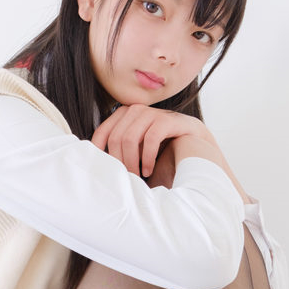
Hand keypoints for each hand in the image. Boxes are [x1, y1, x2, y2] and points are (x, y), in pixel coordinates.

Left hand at [91, 104, 210, 177]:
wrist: (193, 144)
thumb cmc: (161, 151)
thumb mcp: (137, 149)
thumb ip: (120, 151)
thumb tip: (96, 165)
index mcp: (124, 115)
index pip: (102, 133)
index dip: (99, 152)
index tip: (102, 170)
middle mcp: (135, 110)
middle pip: (115, 138)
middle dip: (119, 162)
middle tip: (126, 178)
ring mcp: (152, 113)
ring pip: (129, 139)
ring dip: (131, 162)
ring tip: (138, 176)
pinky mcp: (167, 120)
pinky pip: (150, 139)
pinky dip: (147, 158)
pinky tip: (148, 170)